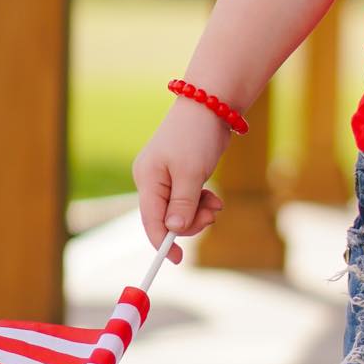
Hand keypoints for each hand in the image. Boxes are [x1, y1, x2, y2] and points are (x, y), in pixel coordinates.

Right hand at [131, 100, 226, 264]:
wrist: (209, 104)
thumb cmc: (196, 136)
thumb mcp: (191, 173)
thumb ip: (182, 203)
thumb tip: (173, 230)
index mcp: (147, 179)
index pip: (150, 220)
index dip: (163, 242)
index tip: (179, 259)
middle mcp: (152, 180)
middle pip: (167, 218)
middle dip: (190, 222)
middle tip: (212, 216)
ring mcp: (166, 177)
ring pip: (180, 210)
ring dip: (199, 213)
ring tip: (216, 204)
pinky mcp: (181, 174)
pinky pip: (188, 200)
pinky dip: (201, 203)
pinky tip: (214, 198)